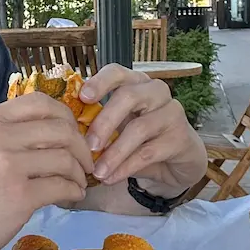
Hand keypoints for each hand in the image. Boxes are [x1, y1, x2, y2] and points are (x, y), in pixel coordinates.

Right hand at [0, 93, 94, 249]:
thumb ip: (5, 135)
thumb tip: (54, 133)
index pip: (40, 102)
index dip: (66, 118)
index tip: (72, 137)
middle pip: (60, 127)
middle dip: (81, 146)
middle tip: (85, 163)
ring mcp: (8, 164)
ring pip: (65, 156)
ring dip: (79, 172)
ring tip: (76, 184)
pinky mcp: (19, 195)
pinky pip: (63, 185)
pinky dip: (74, 191)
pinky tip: (70, 197)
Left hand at [79, 63, 207, 197]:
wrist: (179, 161)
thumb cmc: (143, 139)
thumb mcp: (120, 128)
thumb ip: (99, 125)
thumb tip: (69, 134)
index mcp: (136, 83)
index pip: (118, 72)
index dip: (99, 82)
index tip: (82, 97)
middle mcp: (156, 92)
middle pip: (128, 96)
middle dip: (104, 122)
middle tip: (88, 146)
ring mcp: (172, 113)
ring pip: (139, 128)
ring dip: (114, 153)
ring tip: (98, 172)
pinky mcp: (180, 137)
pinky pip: (148, 152)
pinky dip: (126, 167)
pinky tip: (111, 178)